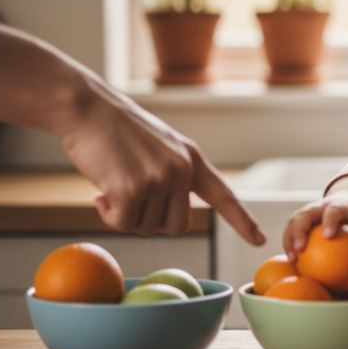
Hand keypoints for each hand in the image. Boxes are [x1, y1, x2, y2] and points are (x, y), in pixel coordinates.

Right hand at [60, 80, 264, 244]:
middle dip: (151, 221)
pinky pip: (123, 224)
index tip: (260, 240)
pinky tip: (100, 191)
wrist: (87, 109)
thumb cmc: (115, 131)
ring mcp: (160, 180)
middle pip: (177, 226)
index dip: (242, 221)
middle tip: (128, 199)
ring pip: (147, 227)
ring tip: (114, 183)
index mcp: (192, 159)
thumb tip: (174, 218)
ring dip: (125, 215)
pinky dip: (108, 215)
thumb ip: (174, 176)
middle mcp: (182, 171)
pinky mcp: (133, 189)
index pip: (223, 195)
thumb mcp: (160, 148)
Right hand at [282, 177, 347, 262]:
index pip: (334, 210)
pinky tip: (292, 263)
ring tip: (292, 259)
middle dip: (300, 229)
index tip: (327, 236)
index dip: (329, 220)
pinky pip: (291, 231)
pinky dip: (288, 244)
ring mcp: (308, 211)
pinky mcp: (300, 219)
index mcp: (339, 205)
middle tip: (300, 249)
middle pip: (306, 213)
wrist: (346, 202)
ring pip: (293, 221)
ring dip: (289, 238)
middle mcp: (320, 206)